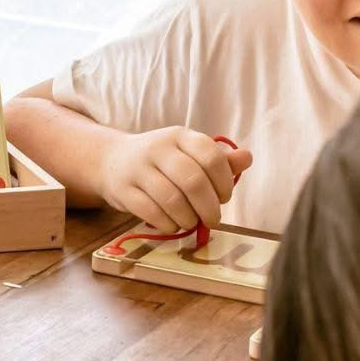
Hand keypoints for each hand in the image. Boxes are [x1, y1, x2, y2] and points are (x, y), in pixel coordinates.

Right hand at [97, 127, 252, 231]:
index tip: (224, 197)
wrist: (111, 161)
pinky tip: (172, 224)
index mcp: (180, 136)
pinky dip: (168, 224)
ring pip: (172, 200)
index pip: (211, 157)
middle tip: (213, 220)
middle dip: (209, 207)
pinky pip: (152, 213)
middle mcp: (158, 148)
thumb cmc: (160, 161)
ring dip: (188, 218)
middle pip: (193, 181)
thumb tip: (247, 158)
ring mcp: (138, 169)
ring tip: (191, 222)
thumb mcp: (188, 153)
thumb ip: (219, 159)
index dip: (224, 182)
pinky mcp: (123, 190)